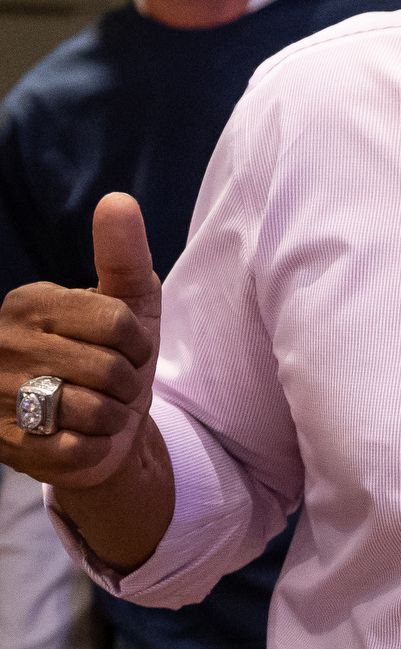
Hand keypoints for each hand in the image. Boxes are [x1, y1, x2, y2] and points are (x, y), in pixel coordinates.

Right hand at [0, 194, 159, 489]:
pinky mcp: (6, 447)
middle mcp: (1, 346)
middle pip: (109, 368)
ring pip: (94, 409)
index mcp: (29, 303)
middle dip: (128, 382)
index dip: (139, 343)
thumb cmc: (114, 356)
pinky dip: (96, 446)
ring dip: (112, 416)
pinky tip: (83, 438)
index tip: (127, 348)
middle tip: (112, 385)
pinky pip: (79, 448)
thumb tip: (117, 200)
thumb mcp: (129, 302)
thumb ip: (123, 253)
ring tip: (96, 410)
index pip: (117, 321)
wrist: (102, 428)